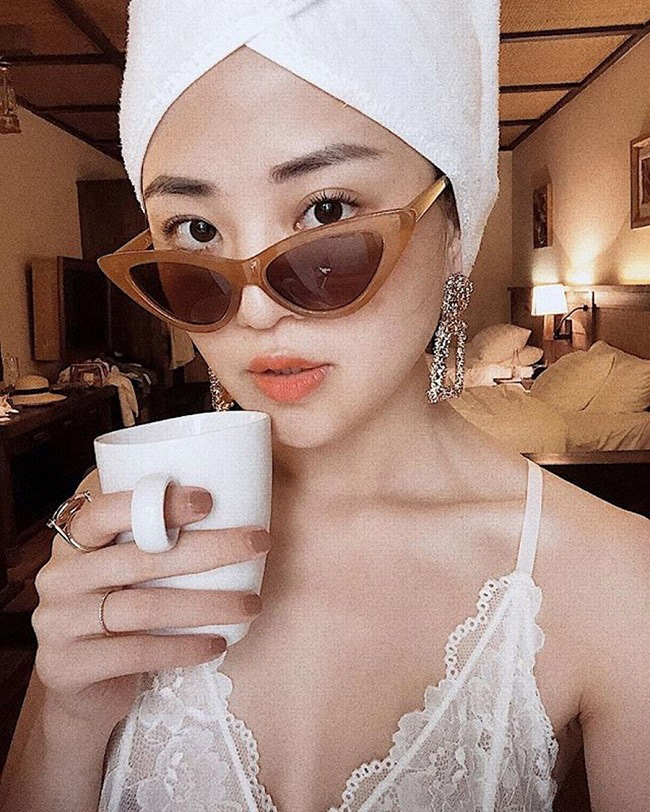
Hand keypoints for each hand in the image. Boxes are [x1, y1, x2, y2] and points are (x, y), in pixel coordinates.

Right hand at [32, 480, 269, 731]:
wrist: (76, 686)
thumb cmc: (117, 611)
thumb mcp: (123, 572)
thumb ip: (151, 542)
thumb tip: (231, 504)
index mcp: (75, 542)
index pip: (105, 512)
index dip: (154, 504)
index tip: (208, 500)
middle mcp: (61, 577)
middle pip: (139, 558)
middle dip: (207, 549)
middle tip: (259, 543)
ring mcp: (59, 623)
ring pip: (143, 608)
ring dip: (206, 604)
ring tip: (251, 604)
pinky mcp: (68, 667)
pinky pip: (135, 654)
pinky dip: (183, 648)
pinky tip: (218, 644)